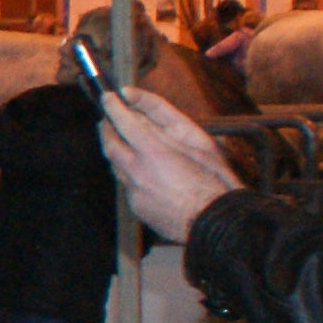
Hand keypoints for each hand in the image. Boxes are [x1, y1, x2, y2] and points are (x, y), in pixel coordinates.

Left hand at [96, 86, 239, 243]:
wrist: (215, 224)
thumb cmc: (215, 183)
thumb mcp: (199, 147)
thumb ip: (167, 130)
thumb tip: (143, 116)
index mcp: (154, 153)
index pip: (125, 123)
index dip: (114, 108)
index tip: (108, 97)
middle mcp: (137, 172)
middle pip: (111, 146)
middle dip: (107, 129)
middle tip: (107, 119)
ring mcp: (134, 192)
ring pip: (115, 166)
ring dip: (116, 152)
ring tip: (120, 142)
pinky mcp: (137, 207)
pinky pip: (126, 186)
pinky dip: (129, 174)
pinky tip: (140, 173)